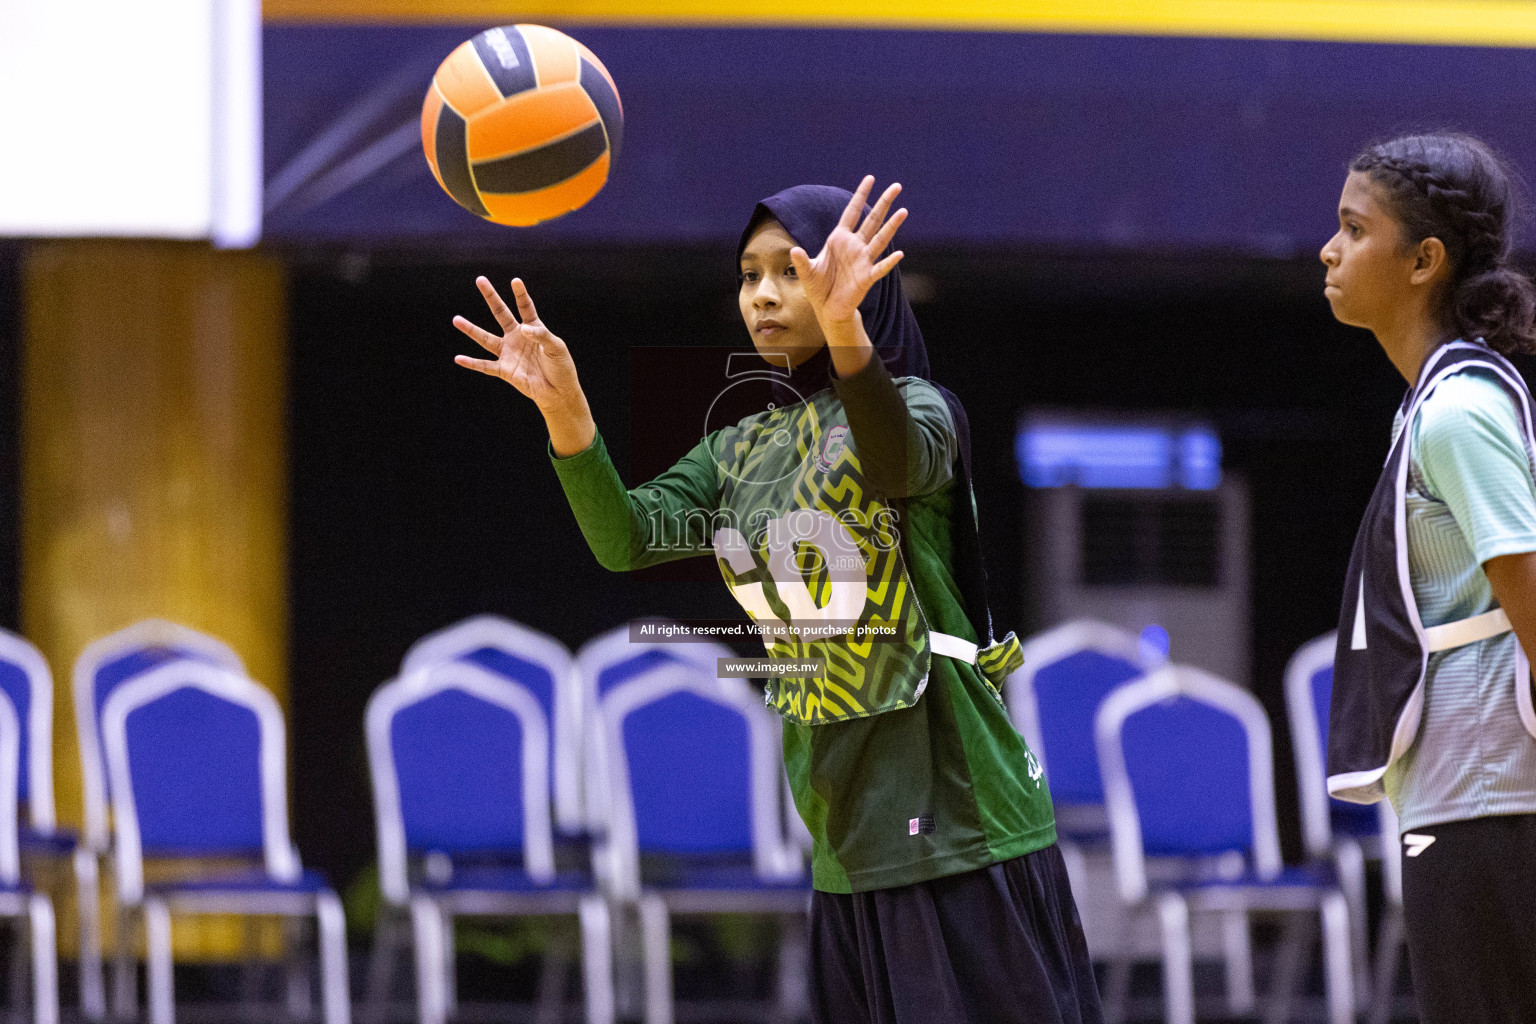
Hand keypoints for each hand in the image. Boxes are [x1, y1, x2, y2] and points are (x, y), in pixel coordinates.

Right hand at [453, 277, 583, 415]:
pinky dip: (472, 363)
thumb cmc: (560, 367)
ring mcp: (509, 353)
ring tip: (456, 319)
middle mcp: (517, 337)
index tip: (515, 281)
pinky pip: (485, 366)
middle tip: (480, 280)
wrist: (558, 392)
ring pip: (486, 339)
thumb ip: (541, 335)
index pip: (525, 307)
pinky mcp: (505, 370)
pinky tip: (459, 358)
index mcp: (533, 328)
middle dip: (491, 297)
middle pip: (501, 313)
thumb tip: (522, 328)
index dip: (520, 294)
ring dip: (471, 330)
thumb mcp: (556, 348)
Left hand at [789, 176, 906, 330]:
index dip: (860, 195)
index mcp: (839, 239)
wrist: (827, 308)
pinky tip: (899, 254)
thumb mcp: (807, 272)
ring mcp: (862, 260)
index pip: (852, 212)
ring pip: (880, 240)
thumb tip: (794, 250)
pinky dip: (889, 262)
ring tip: (903, 211)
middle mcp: (854, 246)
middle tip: (897, 186)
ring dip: (891, 226)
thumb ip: (801, 261)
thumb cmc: (818, 286)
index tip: (870, 178)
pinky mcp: (866, 277)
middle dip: (884, 203)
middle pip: (872, 220)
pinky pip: (879, 268)